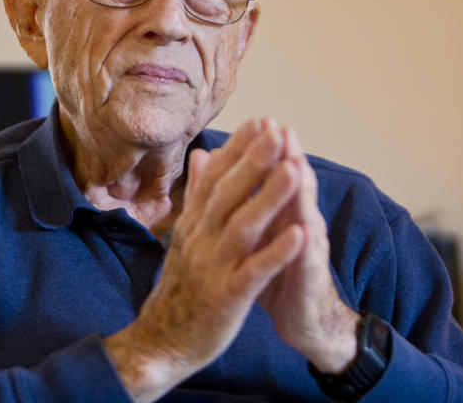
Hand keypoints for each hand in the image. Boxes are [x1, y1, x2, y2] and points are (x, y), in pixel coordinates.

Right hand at [104, 118, 306, 401]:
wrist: (162, 341)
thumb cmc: (181, 286)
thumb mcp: (185, 235)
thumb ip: (196, 195)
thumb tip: (201, 155)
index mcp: (193, 224)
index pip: (214, 178)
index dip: (237, 150)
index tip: (260, 121)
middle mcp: (200, 240)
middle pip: (228, 194)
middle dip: (254, 161)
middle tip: (277, 130)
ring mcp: (212, 268)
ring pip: (242, 227)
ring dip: (269, 197)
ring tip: (294, 169)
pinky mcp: (226, 298)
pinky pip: (254, 272)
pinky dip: (276, 252)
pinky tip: (300, 235)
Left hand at [254, 127, 359, 373]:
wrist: (303, 321)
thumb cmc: (277, 271)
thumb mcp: (257, 233)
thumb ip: (245, 200)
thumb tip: (224, 169)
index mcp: (281, 212)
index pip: (275, 175)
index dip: (267, 150)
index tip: (258, 119)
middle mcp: (300, 224)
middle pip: (296, 187)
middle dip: (288, 158)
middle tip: (281, 129)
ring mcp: (308, 251)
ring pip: (305, 217)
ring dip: (300, 193)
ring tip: (296, 166)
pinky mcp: (309, 280)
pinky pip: (306, 262)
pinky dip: (302, 248)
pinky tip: (303, 233)